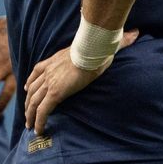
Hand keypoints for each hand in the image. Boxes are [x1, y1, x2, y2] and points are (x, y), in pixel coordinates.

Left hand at [23, 29, 138, 134]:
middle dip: (28, 102)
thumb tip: (136, 33)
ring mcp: (50, 82)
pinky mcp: (55, 93)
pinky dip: (38, 121)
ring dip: (30, 115)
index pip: (36, 71)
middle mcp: (48, 71)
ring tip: (29, 126)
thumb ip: (116, 42)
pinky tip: (38, 130)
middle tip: (27, 114)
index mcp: (53, 60)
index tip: (27, 88)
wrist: (91, 51)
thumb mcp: (99, 45)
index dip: (30, 81)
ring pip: (33, 102)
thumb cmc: (97, 47)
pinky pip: (43, 111)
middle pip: (31, 89)